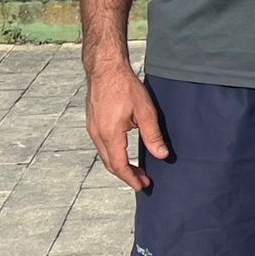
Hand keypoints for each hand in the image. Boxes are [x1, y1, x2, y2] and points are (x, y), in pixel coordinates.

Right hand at [84, 61, 166, 191]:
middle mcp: (97, 134)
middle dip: (127, 175)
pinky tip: (124, 154)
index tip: (143, 186)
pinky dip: (114, 155)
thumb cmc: (125, 87)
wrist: (105, 69)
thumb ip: (153, 135)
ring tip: (137, 170)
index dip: (131, 178)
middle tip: (143, 182)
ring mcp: (93, 128)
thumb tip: (162, 155)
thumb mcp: (145, 112)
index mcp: (110, 134)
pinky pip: (102, 146)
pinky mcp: (93, 123)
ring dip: (120, 165)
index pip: (120, 165)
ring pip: (105, 155)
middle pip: (110, 163)